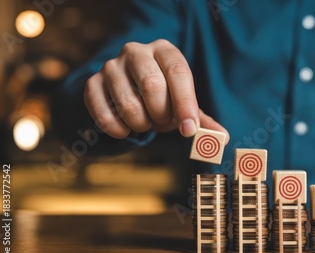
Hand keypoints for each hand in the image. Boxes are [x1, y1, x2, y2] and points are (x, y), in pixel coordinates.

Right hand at [84, 39, 228, 141]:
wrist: (127, 86)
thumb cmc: (162, 94)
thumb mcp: (182, 102)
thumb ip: (200, 119)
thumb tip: (222, 138)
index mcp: (164, 51)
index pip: (178, 73)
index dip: (185, 104)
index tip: (190, 130)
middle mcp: (136, 51)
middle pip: (152, 86)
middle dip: (162, 114)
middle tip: (164, 122)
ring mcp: (111, 66)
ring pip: (128, 104)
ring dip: (142, 125)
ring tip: (146, 123)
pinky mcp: (92, 83)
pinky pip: (104, 114)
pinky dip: (118, 130)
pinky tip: (126, 130)